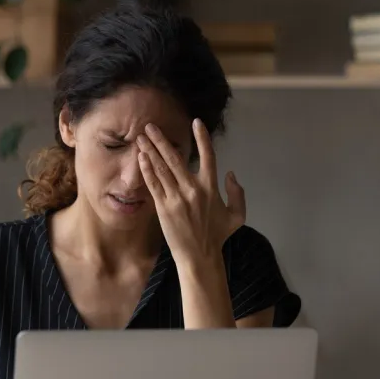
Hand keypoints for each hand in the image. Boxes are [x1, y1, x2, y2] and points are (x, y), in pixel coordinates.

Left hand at [137, 119, 245, 266]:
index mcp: (211, 187)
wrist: (199, 256)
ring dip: (150, 150)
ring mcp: (176, 198)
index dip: (201, 138)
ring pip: (161, 168)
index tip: (195, 122)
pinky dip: (147, 169)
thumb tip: (231, 173)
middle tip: (150, 125)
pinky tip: (141, 157)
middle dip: (161, 140)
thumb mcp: (237, 216)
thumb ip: (238, 193)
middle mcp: (193, 189)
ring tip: (141, 136)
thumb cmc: (218, 236)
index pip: (208, 156)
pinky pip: (154, 184)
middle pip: (175, 158)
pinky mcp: (163, 207)